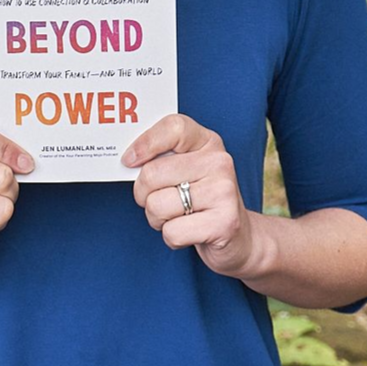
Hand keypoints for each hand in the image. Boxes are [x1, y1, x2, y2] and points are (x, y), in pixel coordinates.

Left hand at [123, 114, 251, 277]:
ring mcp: (224, 192)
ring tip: (178, 217)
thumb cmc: (200, 200)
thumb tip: (127, 160)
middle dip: (144, 195)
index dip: (145, 143)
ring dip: (157, 219)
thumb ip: (161, 158)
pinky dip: (172, 238)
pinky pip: (172, 232)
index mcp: (207, 142)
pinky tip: (190, 232)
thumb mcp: (185, 169)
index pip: (173, 127)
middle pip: (152, 173)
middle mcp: (219, 162)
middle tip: (160, 200)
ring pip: (157, 205)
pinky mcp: (225, 223)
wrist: (240, 237)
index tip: (129, 161)